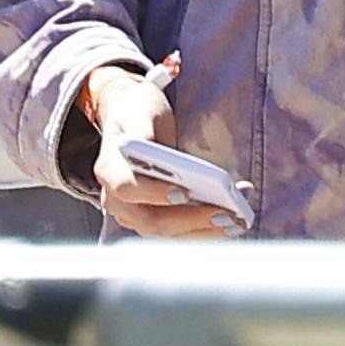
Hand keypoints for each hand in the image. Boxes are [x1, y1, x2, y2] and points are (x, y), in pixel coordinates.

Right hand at [87, 69, 244, 239]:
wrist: (126, 114)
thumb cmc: (136, 113)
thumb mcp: (141, 113)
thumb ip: (149, 136)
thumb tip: (171, 162)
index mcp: (109, 168)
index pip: (127, 188)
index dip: (153, 193)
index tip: (184, 192)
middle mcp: (115, 199)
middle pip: (150, 220)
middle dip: (190, 220)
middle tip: (225, 214)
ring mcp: (131, 212)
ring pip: (165, 232)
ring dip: (200, 231)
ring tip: (234, 222)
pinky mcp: (149, 216)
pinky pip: (174, 230)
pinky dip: (201, 229)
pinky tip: (228, 222)